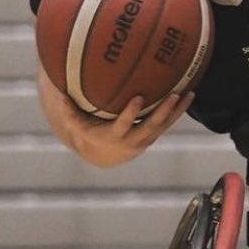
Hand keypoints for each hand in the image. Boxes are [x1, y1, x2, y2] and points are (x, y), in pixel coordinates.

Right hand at [46, 85, 193, 167]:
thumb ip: (69, 111)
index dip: (131, 113)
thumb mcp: (77, 125)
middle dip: (162, 111)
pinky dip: (179, 110)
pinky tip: (190, 94)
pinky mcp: (153, 135)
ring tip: (189, 94)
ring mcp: (146, 138)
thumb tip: (59, 93)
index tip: (138, 98)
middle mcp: (133, 139)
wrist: (105, 156)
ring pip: (164, 125)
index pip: (124, 124)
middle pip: (151, 126)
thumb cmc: (89, 134)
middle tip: (173, 95)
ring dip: (177, 111)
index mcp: (115, 135)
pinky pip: (169, 122)